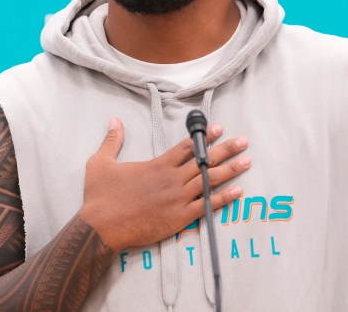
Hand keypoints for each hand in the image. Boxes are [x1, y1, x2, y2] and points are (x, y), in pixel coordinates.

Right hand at [80, 117, 249, 251]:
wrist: (102, 227)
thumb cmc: (100, 197)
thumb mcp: (100, 163)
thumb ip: (111, 141)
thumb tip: (114, 121)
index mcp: (157, 165)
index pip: (186, 147)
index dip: (204, 136)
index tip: (218, 128)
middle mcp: (172, 179)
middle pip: (204, 161)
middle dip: (226, 149)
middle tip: (243, 141)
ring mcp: (178, 199)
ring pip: (210, 181)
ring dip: (231, 170)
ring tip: (247, 161)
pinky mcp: (180, 218)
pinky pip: (207, 206)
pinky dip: (223, 198)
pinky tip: (237, 192)